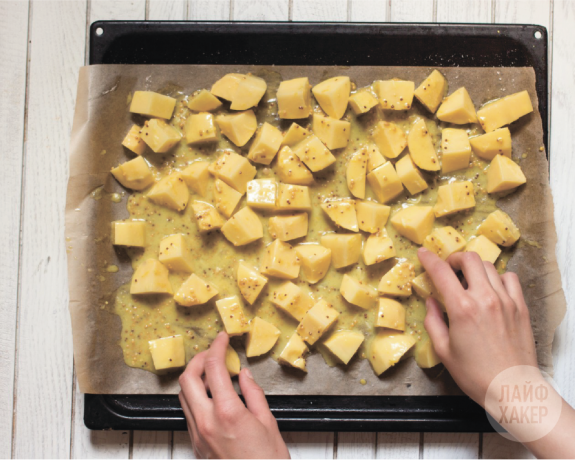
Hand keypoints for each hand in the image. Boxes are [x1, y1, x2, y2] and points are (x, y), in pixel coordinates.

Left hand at [179, 332, 289, 459]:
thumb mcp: (269, 424)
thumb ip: (254, 394)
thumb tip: (244, 375)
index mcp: (227, 413)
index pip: (214, 368)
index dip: (216, 347)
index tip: (222, 339)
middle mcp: (206, 423)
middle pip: (187, 379)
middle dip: (198, 360)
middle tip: (212, 353)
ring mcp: (198, 435)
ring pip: (183, 396)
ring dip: (194, 379)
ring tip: (212, 374)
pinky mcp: (197, 446)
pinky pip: (188, 414)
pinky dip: (195, 398)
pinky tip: (212, 397)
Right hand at [418, 247, 574, 458]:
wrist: (512, 388)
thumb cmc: (475, 374)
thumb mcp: (443, 351)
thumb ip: (433, 322)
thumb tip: (431, 302)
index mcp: (462, 308)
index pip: (441, 272)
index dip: (429, 259)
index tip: (423, 253)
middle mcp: (485, 298)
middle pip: (469, 259)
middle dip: (455, 259)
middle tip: (448, 268)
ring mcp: (506, 301)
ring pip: (489, 267)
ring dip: (475, 268)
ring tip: (469, 280)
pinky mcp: (521, 307)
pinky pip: (510, 279)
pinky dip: (498, 277)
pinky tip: (492, 289)